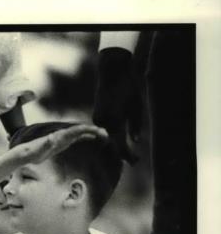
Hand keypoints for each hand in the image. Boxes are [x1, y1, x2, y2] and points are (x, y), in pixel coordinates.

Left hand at [10, 124, 107, 165]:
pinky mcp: (62, 143)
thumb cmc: (32, 152)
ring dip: (92, 133)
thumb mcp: (39, 150)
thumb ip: (46, 144)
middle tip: (106, 133)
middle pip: (80, 130)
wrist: (26, 154)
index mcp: (59, 135)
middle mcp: (62, 135)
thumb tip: (52, 138)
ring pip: (80, 133)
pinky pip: (77, 138)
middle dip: (93, 131)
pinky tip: (93, 139)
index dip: (86, 130)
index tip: (97, 131)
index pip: (75, 130)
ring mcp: (63, 138)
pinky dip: (86, 137)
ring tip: (104, 135)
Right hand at [93, 47, 141, 163]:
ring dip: (118, 140)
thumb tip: (135, 142)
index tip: (136, 161)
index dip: (128, 155)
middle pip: (114, 142)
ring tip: (129, 140)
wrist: (112, 72)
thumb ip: (135, 125)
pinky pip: (106, 129)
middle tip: (135, 159)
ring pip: (110, 135)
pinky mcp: (96, 117)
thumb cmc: (128, 87)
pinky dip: (113, 132)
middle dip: (123, 150)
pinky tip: (120, 127)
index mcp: (115, 120)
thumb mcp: (137, 106)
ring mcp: (98, 120)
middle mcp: (103, 122)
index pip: (120, 145)